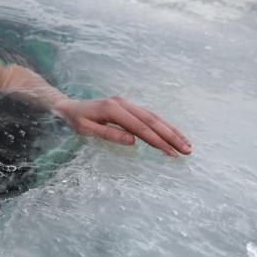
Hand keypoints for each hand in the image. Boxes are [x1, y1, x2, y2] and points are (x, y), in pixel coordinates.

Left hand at [54, 96, 191, 156]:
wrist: (69, 106)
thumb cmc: (76, 120)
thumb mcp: (86, 129)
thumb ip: (109, 134)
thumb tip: (133, 141)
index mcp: (113, 108)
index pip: (140, 127)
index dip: (157, 140)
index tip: (171, 152)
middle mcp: (123, 103)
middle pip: (152, 120)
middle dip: (171, 136)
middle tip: (187, 150)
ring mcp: (127, 103)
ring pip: (154, 117)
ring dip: (171, 131)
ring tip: (187, 145)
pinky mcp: (129, 107)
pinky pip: (149, 116)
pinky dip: (163, 126)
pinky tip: (173, 135)